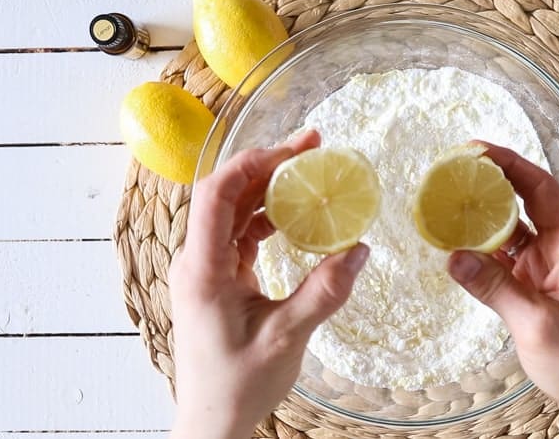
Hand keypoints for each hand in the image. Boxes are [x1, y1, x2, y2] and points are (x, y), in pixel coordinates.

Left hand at [168, 131, 369, 438]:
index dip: (251, 165)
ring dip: (269, 190)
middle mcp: (199, 262)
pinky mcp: (221, 279)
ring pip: (235, 213)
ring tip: (309, 173)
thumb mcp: (287, 338)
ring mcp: (208, 270)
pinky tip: (296, 217)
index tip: (293, 149)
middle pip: (227, 195)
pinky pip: (242, 236)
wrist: (214, 421)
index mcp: (203, 270)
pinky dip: (269, 220)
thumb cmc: (238, 385)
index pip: (216, 196)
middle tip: (311, 146)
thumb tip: (360, 250)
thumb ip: (323, 292)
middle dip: (267, 167)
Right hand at [448, 142, 558, 437]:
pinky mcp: (537, 284)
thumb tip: (454, 256)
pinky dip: (484, 248)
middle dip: (493, 182)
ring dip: (485, 216)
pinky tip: (459, 243)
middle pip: (526, 201)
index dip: (511, 164)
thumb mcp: (537, 323)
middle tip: (454, 170)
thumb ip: (495, 288)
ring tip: (449, 200)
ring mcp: (549, 265)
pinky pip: (507, 255)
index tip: (477, 149)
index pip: (542, 189)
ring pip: (513, 228)